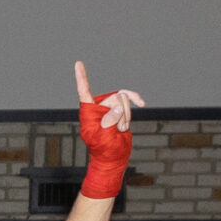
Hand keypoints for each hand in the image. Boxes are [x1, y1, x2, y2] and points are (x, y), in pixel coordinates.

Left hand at [74, 61, 146, 199]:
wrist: (114, 157)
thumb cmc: (103, 150)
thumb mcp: (103, 137)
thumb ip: (109, 121)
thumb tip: (117, 107)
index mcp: (88, 112)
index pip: (84, 91)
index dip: (82, 77)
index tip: (78, 63)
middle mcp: (99, 107)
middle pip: (115, 98)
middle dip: (122, 113)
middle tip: (118, 129)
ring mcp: (110, 108)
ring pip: (124, 101)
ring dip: (126, 116)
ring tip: (120, 130)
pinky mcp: (120, 111)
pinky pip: (129, 104)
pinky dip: (134, 106)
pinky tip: (142, 103)